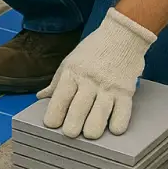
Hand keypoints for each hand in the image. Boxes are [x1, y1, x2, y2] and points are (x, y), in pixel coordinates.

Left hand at [37, 8, 155, 138]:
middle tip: (70, 133)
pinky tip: (112, 129)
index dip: (54, 115)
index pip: (60, 97)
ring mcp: (109, 87)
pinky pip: (123, 113)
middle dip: (72, 127)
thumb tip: (41, 97)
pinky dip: (117, 125)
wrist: (123, 34)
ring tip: (89, 134)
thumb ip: (56, 82)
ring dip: (92, 130)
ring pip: (99, 115)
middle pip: (78, 110)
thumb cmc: (93, 49)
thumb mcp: (70, 61)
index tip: (51, 124)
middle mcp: (90, 81)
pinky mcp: (126, 91)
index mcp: (72, 73)